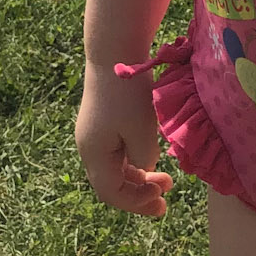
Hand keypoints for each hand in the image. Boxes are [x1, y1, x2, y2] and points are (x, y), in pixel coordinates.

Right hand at [75, 68, 174, 217]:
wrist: (114, 52)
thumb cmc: (128, 93)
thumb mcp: (141, 131)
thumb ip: (144, 158)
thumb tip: (145, 168)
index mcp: (93, 153)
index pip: (111, 192)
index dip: (135, 203)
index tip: (161, 200)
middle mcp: (89, 147)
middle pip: (111, 182)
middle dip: (138, 194)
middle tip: (165, 198)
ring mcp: (94, 133)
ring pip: (115, 168)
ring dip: (138, 177)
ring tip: (164, 180)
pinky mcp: (103, 121)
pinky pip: (117, 152)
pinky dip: (134, 160)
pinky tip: (151, 156)